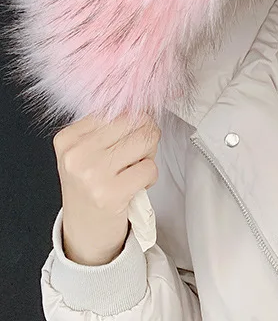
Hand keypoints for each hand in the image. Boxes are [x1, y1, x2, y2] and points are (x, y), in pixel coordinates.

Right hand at [53, 112, 160, 264]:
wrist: (85, 232)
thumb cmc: (93, 186)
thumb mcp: (88, 151)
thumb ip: (111, 126)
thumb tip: (146, 102)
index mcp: (69, 137)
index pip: (121, 109)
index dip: (136, 123)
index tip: (127, 140)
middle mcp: (76, 153)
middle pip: (138, 121)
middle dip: (146, 136)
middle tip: (133, 157)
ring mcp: (91, 174)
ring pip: (147, 139)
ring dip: (148, 156)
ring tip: (131, 171)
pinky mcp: (109, 193)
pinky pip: (150, 168)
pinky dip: (149, 177)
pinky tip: (133, 187)